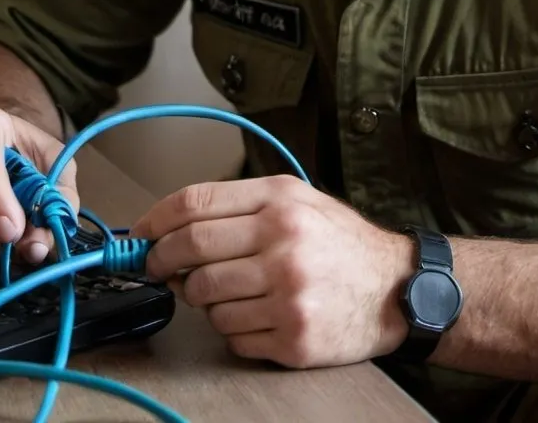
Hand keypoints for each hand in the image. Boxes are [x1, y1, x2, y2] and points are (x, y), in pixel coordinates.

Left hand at [129, 175, 413, 368]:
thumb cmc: (342, 244)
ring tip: (229, 291)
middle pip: (191, 250)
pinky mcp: (292, 336)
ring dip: (203, 299)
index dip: (156, 219)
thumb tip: (173, 223)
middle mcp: (283, 242)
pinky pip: (231, 335)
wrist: (397, 288)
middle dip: (163, 261)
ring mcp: (287, 292)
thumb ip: (242, 206)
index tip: (140, 234)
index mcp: (281, 201)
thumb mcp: (300, 200)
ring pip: (205, 299)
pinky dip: (233, 328)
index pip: (196, 203)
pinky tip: (256, 314)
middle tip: (161, 268)